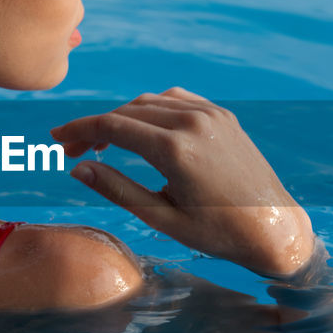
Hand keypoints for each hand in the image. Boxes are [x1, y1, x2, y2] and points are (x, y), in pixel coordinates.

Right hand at [50, 86, 315, 275]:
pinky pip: (176, 100)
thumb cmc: (218, 233)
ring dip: (122, 117)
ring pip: (150, 103)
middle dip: (96, 127)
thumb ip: (118, 190)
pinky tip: (141, 130)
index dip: (79, 131)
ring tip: (104, 144)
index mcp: (175, 150)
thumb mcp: (162, 218)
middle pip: (127, 112)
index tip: (57, 140)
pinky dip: (151, 110)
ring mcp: (211, 114)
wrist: (275, 227)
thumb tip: (78, 169)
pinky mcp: (223, 115)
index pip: (113, 127)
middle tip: (74, 151)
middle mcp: (193, 122)